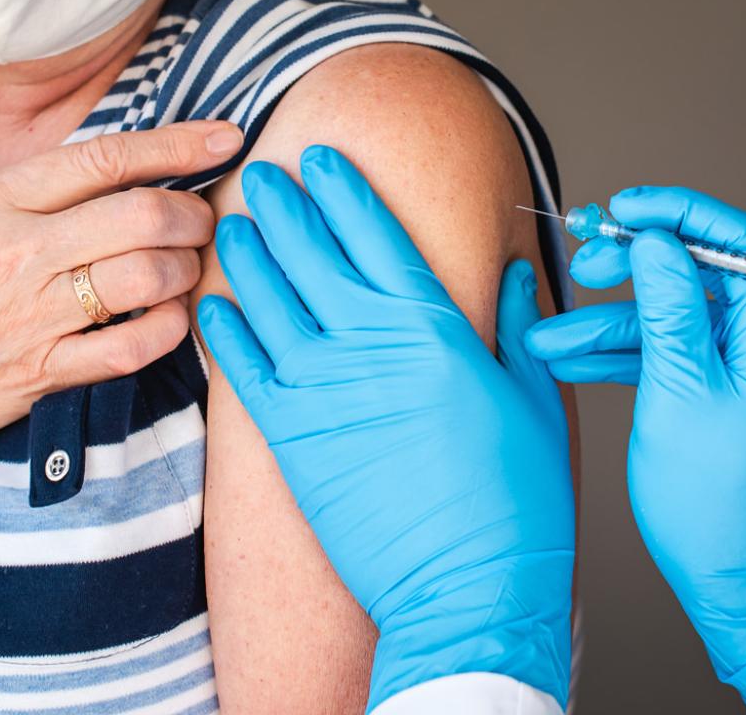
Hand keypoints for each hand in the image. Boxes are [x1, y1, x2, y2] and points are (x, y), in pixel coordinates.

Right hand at [0, 120, 242, 462]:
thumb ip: (33, 189)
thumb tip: (122, 165)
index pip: (104, 157)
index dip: (177, 144)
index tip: (226, 137)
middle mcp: (16, 253)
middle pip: (141, 215)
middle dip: (193, 214)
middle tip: (203, 220)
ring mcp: (30, 316)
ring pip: (145, 277)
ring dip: (186, 270)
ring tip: (186, 268)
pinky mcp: (42, 374)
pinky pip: (131, 348)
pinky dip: (168, 329)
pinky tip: (171, 317)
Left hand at [196, 146, 573, 710]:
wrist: (468, 588)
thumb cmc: (517, 502)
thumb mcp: (535, 402)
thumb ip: (517, 328)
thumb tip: (515, 270)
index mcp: (435, 329)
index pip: (378, 235)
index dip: (344, 190)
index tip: (320, 157)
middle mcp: (371, 346)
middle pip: (313, 255)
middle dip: (284, 207)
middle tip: (259, 174)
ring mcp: (323, 390)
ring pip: (269, 302)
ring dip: (246, 257)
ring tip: (229, 223)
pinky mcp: (291, 440)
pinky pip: (243, 370)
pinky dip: (224, 332)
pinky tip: (210, 304)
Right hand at [526, 187, 745, 713]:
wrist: (738, 583)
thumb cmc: (718, 503)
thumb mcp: (680, 391)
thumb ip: (669, 307)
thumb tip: (659, 241)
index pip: (739, 242)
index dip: (679, 213)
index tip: (624, 209)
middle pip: (699, 274)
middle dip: (635, 267)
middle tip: (583, 263)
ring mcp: (745, 372)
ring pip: (673, 320)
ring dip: (610, 324)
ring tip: (550, 336)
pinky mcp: (720, 396)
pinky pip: (670, 357)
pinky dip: (623, 357)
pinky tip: (572, 359)